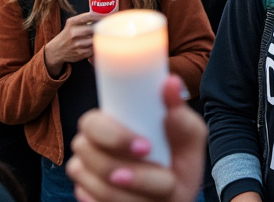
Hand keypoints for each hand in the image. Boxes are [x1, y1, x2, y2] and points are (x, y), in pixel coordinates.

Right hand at [45, 11, 104, 75]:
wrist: (56, 50)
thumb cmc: (67, 35)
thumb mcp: (71, 24)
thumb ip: (84, 19)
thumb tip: (103, 15)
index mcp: (72, 23)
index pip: (89, 16)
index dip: (101, 15)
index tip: (109, 15)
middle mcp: (74, 33)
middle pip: (95, 28)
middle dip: (103, 27)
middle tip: (110, 25)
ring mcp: (77, 44)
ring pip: (96, 38)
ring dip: (102, 36)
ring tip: (105, 35)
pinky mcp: (81, 53)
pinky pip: (95, 47)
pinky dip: (98, 45)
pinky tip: (99, 43)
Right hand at [67, 76, 207, 201]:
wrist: (176, 200)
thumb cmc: (179, 163)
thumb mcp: (188, 140)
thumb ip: (181, 117)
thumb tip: (171, 82)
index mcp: (111, 121)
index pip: (92, 121)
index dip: (114, 135)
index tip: (146, 147)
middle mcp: (91, 145)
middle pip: (87, 152)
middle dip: (125, 166)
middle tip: (161, 175)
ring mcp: (85, 173)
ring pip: (96, 183)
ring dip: (135, 192)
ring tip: (161, 191)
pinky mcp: (85, 197)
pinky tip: (141, 201)